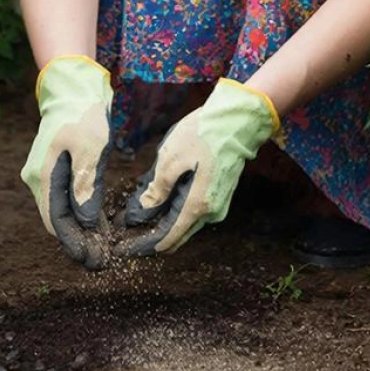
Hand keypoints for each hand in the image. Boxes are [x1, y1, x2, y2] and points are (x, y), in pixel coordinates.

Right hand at [20, 55, 113, 268]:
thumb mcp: (89, 150)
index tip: (91, 261)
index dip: (73, 243)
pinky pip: (69, 198)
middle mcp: (40, 178)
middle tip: (100, 264)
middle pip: (58, 220)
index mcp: (42, 175)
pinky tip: (97, 228)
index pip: (56, 220)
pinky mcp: (61, 168)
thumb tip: (84, 222)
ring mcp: (48, 173)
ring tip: (101, 253)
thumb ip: (84, 187)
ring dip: (81, 232)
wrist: (74, 87)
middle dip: (77, 243)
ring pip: (64, 211)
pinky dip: (82, 214)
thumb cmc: (83, 115)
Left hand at [116, 79, 278, 256]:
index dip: (150, 244)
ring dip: (167, 223)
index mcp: (198, 205)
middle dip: (156, 237)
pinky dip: (178, 211)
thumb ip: (157, 188)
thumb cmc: (203, 136)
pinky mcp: (220, 194)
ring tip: (143, 219)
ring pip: (188, 222)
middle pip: (180, 233)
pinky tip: (163, 203)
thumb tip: (145, 209)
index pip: (171, 236)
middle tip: (133, 238)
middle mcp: (211, 212)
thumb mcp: (171, 159)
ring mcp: (219, 204)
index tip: (132, 250)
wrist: (237, 120)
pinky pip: (196, 210)